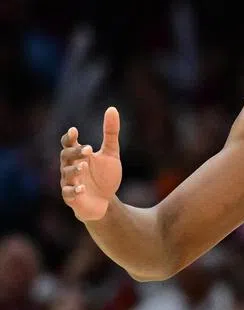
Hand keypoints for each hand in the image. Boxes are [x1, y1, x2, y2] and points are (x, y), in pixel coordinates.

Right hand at [60, 107, 122, 221]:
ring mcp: (69, 182)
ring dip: (74, 169)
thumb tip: (112, 108)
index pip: (68, 143)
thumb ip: (110, 133)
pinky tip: (83, 188)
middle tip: (88, 149)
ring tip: (83, 165)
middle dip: (75, 152)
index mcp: (78, 155)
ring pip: (66, 174)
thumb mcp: (111, 153)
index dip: (69, 138)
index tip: (74, 131)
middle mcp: (69, 167)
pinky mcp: (72, 198)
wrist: (105, 201)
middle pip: (65, 156)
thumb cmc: (104, 175)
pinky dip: (74, 190)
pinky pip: (69, 194)